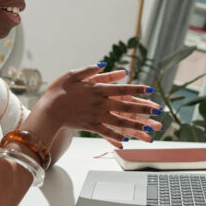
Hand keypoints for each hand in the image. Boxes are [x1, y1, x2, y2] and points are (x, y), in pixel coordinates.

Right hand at [32, 64, 161, 146]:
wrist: (48, 110)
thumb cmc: (58, 91)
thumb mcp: (72, 75)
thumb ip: (90, 70)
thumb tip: (105, 65)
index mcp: (97, 89)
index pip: (122, 89)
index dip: (138, 89)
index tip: (150, 90)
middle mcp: (100, 104)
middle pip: (126, 106)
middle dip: (143, 109)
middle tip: (157, 112)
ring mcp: (96, 116)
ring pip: (120, 121)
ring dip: (136, 126)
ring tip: (149, 129)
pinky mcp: (90, 126)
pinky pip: (106, 132)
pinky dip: (116, 136)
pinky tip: (126, 141)